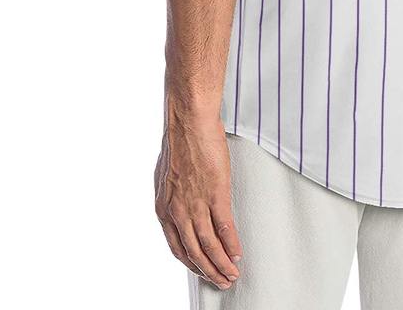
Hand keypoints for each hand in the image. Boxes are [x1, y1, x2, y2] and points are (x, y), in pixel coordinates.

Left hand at [154, 101, 242, 288]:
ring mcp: (196, 204)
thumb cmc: (181, 141)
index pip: (177, 247)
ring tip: (232, 274)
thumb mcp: (169, 177)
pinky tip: (238, 253)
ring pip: (209, 246)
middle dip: (209, 271)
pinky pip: (224, 228)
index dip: (192, 263)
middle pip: (194, 253)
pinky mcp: (215, 194)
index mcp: (164, 208)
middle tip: (222, 280)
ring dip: (222, 264)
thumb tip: (185, 208)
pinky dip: (232, 245)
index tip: (203, 270)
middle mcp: (177, 211)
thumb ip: (175, 197)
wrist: (189, 121)